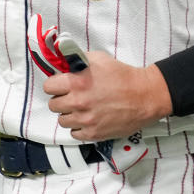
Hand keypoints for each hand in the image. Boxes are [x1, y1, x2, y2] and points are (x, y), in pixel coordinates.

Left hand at [43, 52, 171, 142]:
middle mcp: (78, 102)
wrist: (145, 96)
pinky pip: (74, 134)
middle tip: (72, 97)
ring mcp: (86, 120)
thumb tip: (63, 64)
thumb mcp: (99, 59)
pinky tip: (87, 119)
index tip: (60, 85)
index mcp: (77, 82)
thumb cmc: (124, 76)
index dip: (54, 85)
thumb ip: (77, 61)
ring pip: (62, 120)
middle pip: (53, 105)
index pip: (48, 87)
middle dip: (61, 99)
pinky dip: (79, 128)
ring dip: (69, 114)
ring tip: (81, 109)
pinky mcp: (94, 133)